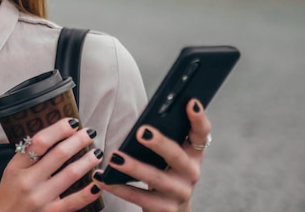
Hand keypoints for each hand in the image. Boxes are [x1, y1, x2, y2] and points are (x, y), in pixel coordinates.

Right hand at [0, 118, 103, 211]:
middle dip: (78, 140)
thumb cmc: (10, 193)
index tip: (72, 123)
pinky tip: (98, 183)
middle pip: (59, 154)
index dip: (59, 129)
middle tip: (90, 133)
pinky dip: (89, 192)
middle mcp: (29, 181)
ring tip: (97, 152)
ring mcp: (41, 198)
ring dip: (88, 160)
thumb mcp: (12, 170)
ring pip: (71, 174)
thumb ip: (29, 154)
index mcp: (17, 166)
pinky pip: (74, 201)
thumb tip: (56, 134)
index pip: (40, 141)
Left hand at [94, 99, 211, 211]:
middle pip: (177, 156)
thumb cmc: (164, 171)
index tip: (190, 102)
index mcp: (193, 153)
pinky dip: (119, 188)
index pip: (201, 133)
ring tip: (114, 157)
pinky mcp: (164, 209)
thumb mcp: (169, 155)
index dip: (198, 118)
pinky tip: (103, 179)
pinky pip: (139, 198)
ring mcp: (179, 192)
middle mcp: (191, 172)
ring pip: (156, 178)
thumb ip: (163, 136)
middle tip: (142, 132)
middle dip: (160, 143)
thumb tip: (142, 120)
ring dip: (134, 167)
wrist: (169, 209)